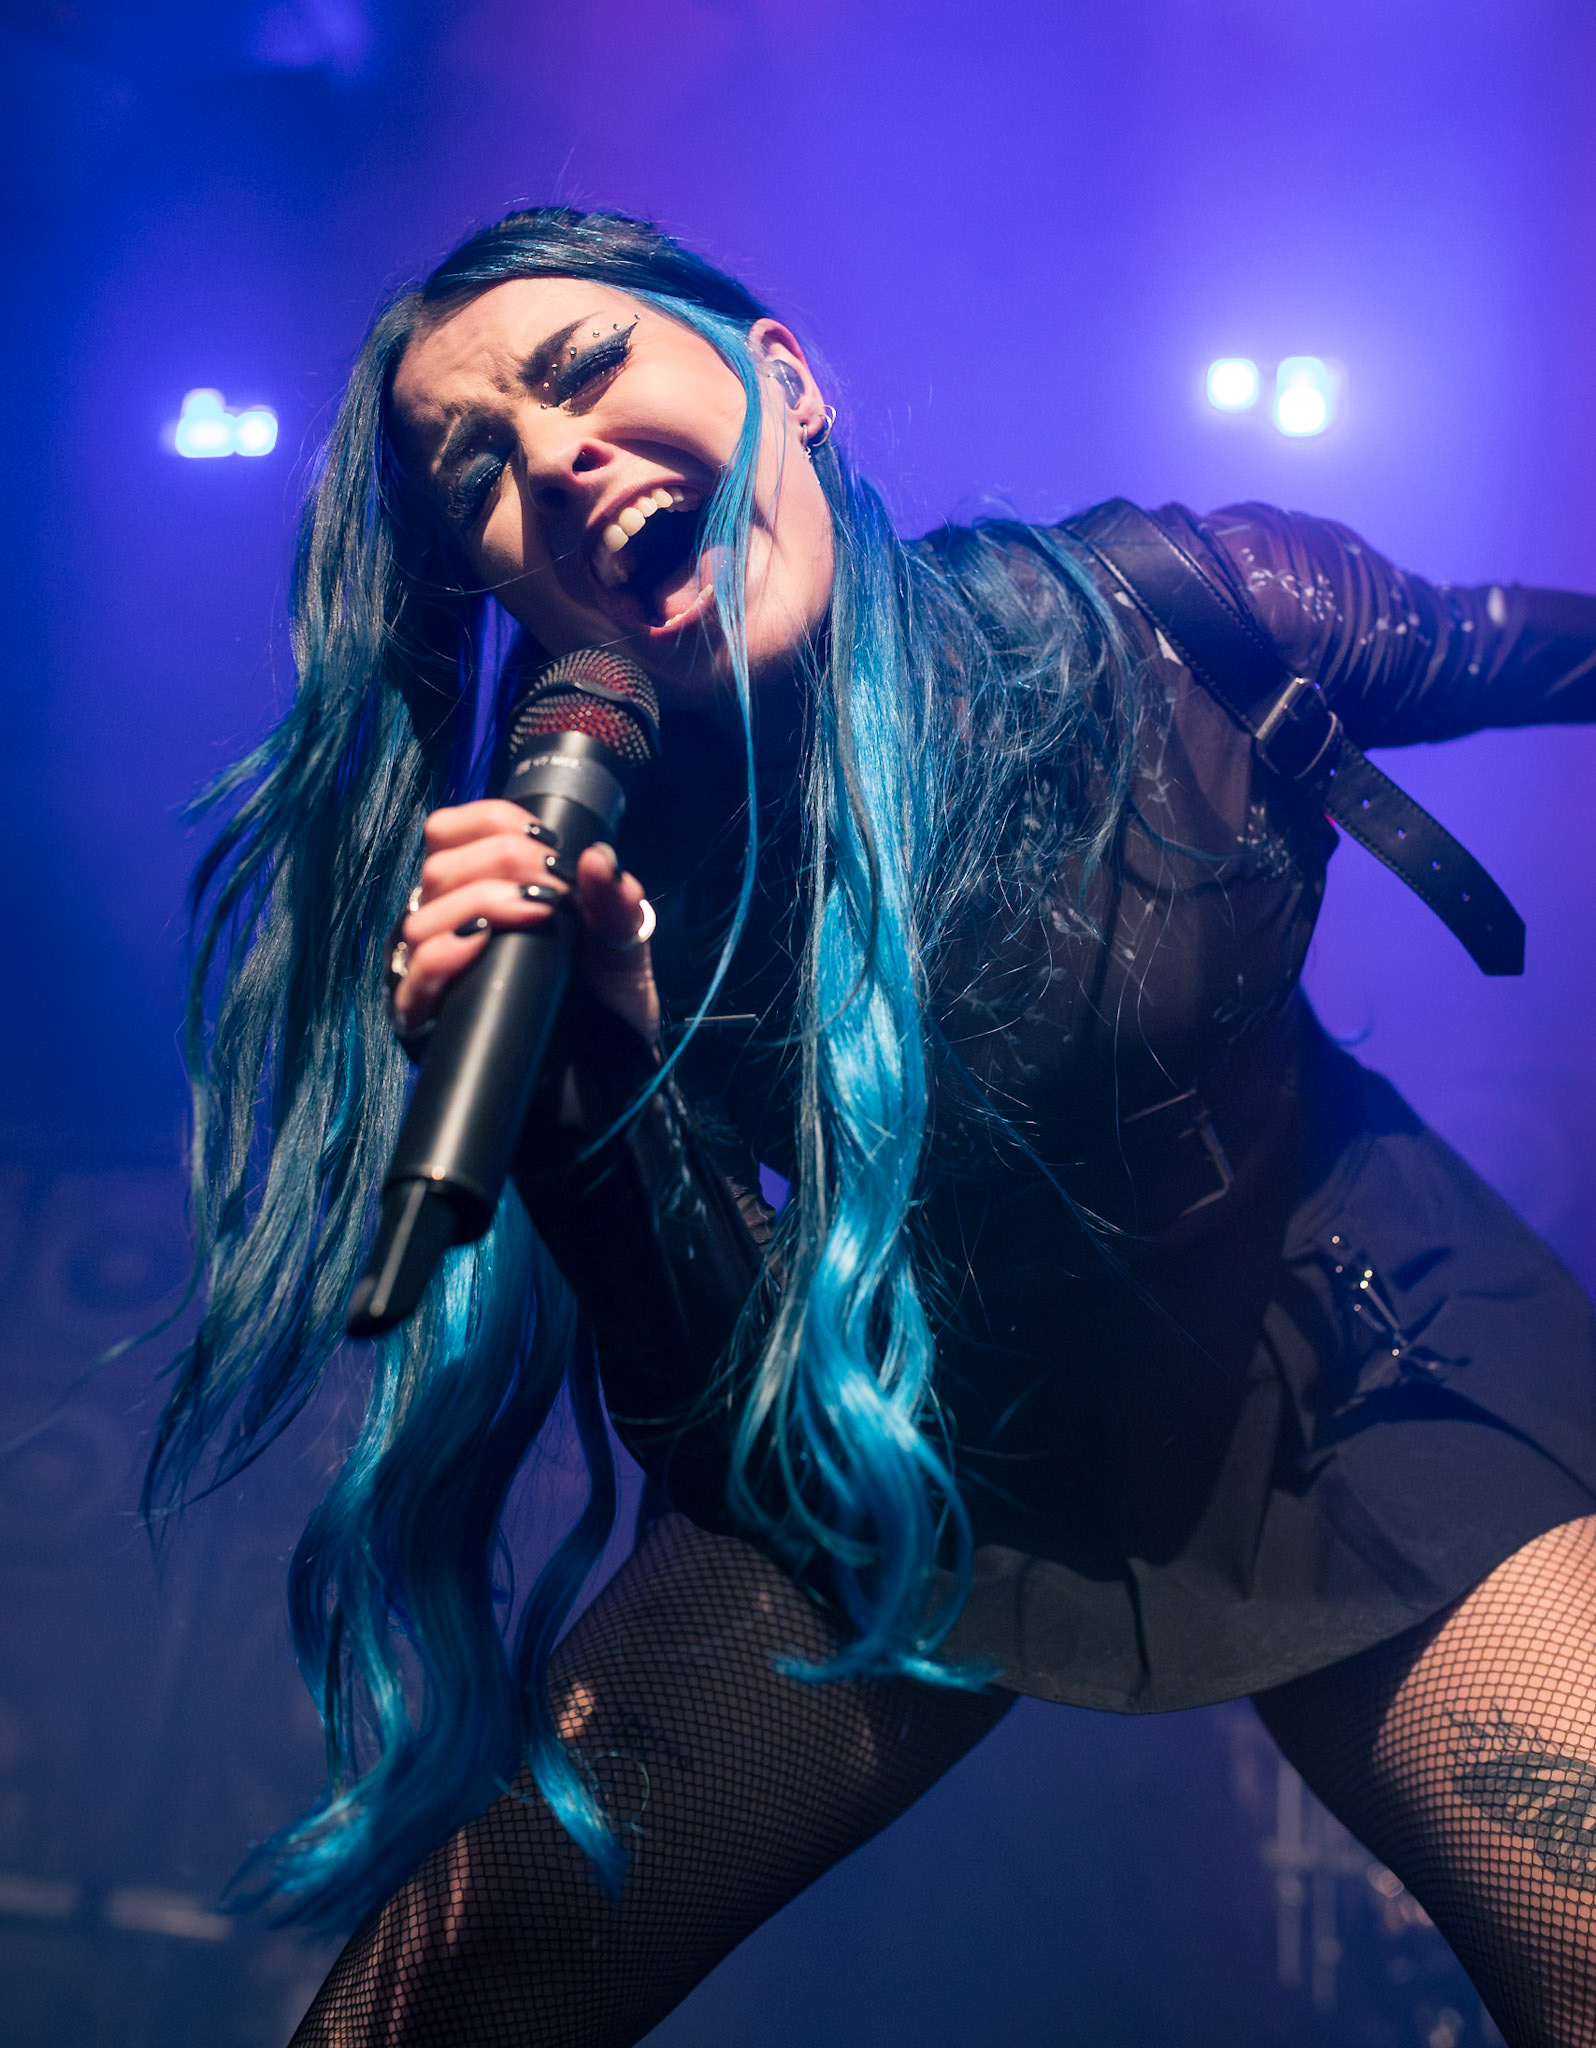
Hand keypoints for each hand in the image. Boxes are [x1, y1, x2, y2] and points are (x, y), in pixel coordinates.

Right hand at [390, 799, 658, 1046]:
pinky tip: (483, 942)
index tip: (544, 838)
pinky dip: (444, 952)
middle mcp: (452, 924)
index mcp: (483, 891)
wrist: (610, 1071)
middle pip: (439, 868)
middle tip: (555, 886)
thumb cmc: (607, 999)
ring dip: (480, 901)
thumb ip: (615, 900)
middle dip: (501, 860)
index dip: (489, 821)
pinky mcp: (430, 1018)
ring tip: (537, 913)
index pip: (449, 833)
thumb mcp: (622, 942)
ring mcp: (437, 970)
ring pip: (422, 918)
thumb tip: (598, 858)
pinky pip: (415, 977)